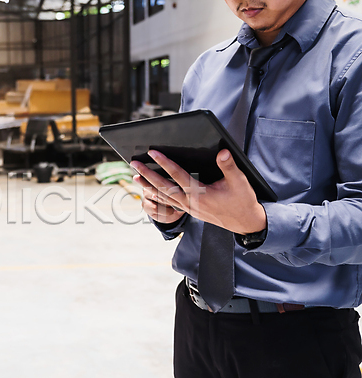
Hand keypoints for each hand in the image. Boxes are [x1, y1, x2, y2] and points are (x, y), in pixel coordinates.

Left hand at [130, 149, 266, 234]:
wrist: (245, 223)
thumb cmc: (242, 201)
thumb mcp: (239, 182)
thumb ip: (229, 166)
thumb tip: (222, 152)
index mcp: (200, 194)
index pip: (178, 175)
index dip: (165, 162)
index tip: (153, 152)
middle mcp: (190, 203)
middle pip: (164, 187)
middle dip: (148, 174)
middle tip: (134, 163)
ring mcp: (188, 208)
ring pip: (164, 196)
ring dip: (149, 186)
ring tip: (135, 176)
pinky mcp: (189, 211)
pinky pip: (169, 203)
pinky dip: (157, 196)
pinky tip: (149, 190)